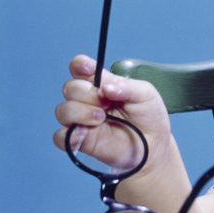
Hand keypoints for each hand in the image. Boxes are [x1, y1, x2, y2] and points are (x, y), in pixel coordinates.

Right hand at [53, 54, 170, 171]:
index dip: (80, 65)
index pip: (81, 68)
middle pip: (70, 88)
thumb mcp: (146, 95)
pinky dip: (69, 135)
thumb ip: (127, 86)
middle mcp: (88, 100)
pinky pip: (60, 137)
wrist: (153, 146)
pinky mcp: (79, 141)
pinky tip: (85, 134)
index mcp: (102, 84)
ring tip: (101, 118)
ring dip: (80, 112)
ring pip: (63, 110)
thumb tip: (105, 87)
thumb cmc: (148, 117)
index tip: (87, 68)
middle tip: (106, 103)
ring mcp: (81, 120)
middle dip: (86, 93)